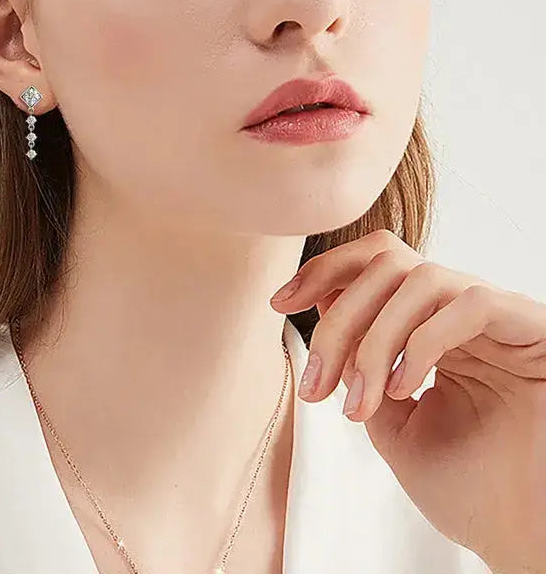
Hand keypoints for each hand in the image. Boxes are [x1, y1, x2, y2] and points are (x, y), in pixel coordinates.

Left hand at [270, 229, 545, 573]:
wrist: (523, 537)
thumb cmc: (466, 487)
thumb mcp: (390, 423)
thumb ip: (359, 368)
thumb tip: (325, 313)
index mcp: (430, 325)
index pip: (374, 265)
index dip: (323, 272)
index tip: (280, 305)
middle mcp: (460, 311)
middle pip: (386, 263)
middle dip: (339, 319)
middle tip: (319, 383)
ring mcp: (498, 317)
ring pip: (420, 278)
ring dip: (375, 338)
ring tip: (363, 400)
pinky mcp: (531, 328)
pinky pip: (469, 304)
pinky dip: (423, 342)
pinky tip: (405, 389)